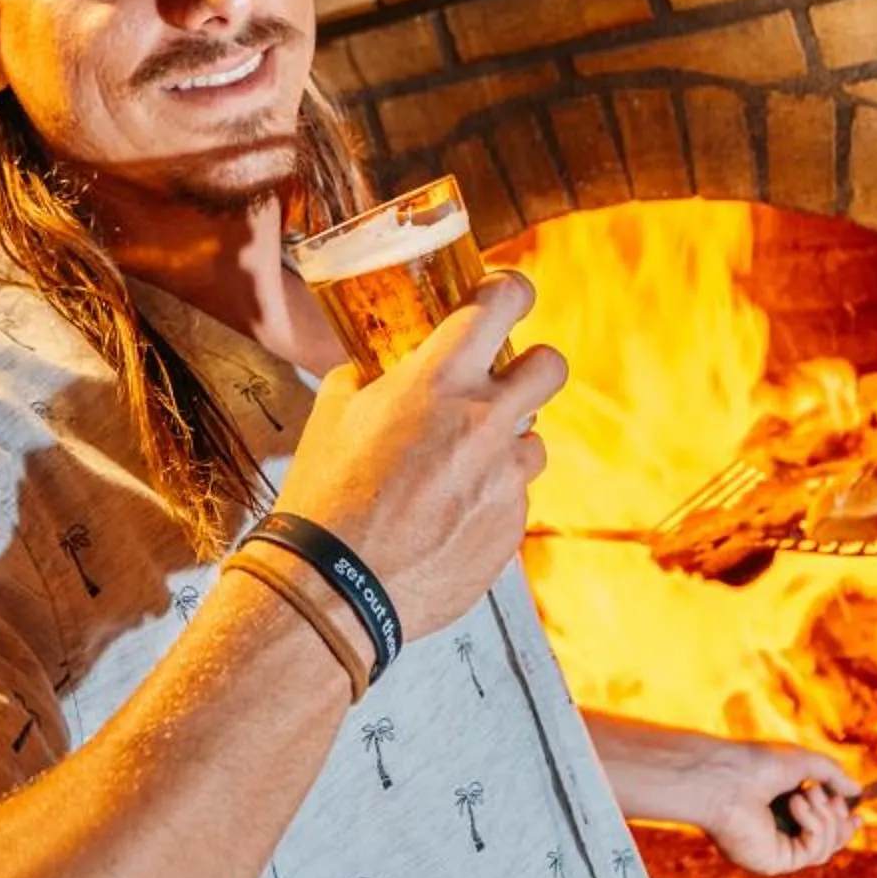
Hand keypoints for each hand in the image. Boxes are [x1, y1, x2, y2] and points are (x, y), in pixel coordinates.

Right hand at [273, 271, 567, 638]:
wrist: (337, 586)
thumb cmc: (326, 496)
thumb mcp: (331, 413)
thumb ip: (366, 376)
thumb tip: (376, 366)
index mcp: (439, 379)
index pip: (504, 301)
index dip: (512, 290)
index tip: (508, 296)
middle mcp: (485, 421)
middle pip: (550, 365)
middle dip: (532, 365)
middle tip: (505, 380)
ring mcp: (505, 477)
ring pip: (534, 439)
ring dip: (506, 443)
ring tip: (459, 466)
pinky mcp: (511, 525)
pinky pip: (515, 496)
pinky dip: (490, 497)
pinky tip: (448, 513)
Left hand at [587, 720, 859, 877]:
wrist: (727, 775)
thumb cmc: (756, 764)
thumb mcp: (804, 763)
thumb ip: (833, 775)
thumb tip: (857, 790)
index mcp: (781, 812)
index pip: (821, 829)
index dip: (842, 824)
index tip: (857, 813)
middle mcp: (777, 835)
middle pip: (828, 843)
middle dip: (837, 819)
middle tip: (826, 796)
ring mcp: (775, 850)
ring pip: (825, 850)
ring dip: (826, 818)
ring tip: (807, 793)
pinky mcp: (773, 862)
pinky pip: (812, 852)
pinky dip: (814, 826)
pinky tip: (796, 803)